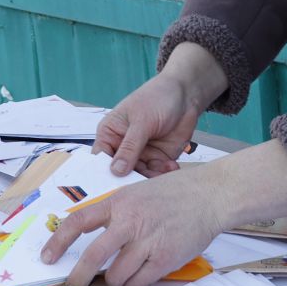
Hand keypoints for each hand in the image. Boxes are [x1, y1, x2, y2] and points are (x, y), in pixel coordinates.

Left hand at [41, 167, 227, 285]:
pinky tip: (141, 274)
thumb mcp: (137, 193)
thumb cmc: (175, 193)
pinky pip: (139, 283)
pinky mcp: (165, 258)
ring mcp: (148, 241)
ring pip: (117, 276)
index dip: (58, 241)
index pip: (79, 222)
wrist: (210, 195)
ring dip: (115, 281)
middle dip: (78, 277)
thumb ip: (115, 213)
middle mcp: (131, 222)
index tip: (47, 257)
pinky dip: (135, 283)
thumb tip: (91, 238)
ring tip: (123, 274)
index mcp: (119, 202)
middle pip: (93, 257)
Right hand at [96, 44, 226, 176]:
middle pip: (120, 172)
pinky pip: (156, 173)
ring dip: (149, 178)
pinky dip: (163, 174)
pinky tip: (171, 166)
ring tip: (160, 173)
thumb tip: (116, 171)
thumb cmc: (156, 98)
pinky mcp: (158, 158)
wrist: (186, 95)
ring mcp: (141, 154)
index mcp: (110, 134)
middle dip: (128, 181)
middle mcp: (123, 147)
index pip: (100, 159)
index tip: (108, 188)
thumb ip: (130, 147)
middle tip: (137, 190)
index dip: (102, 174)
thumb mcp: (141, 122)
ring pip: (139, 176)